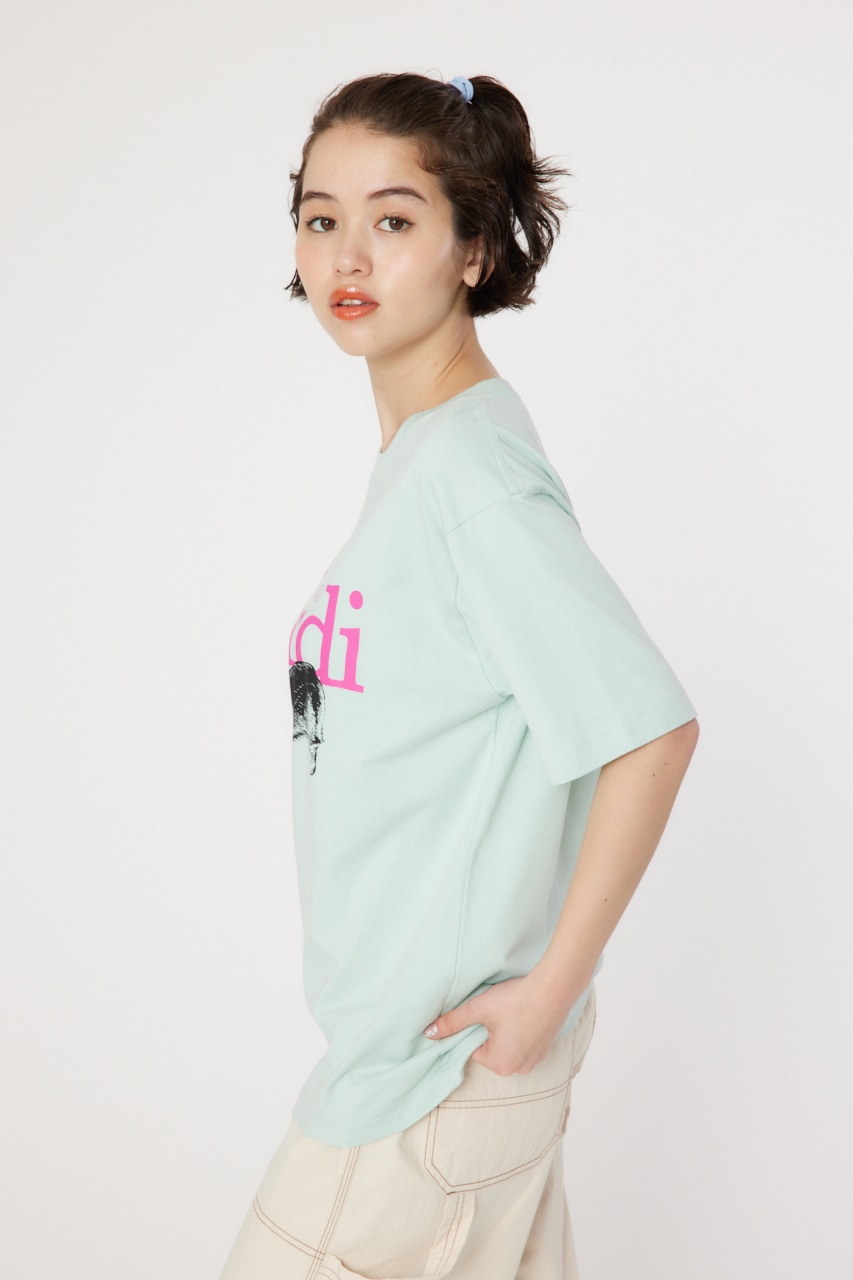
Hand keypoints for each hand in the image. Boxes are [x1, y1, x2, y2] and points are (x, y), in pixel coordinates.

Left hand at [422, 970, 575, 1075]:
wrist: (554, 989)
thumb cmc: (516, 1000)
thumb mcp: (479, 1009)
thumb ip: (453, 1022)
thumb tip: (428, 1033)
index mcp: (500, 1065)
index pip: (473, 1048)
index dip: (473, 1027)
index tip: (481, 1012)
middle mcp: (519, 1069)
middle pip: (490, 1049)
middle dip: (489, 1030)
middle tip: (497, 1010)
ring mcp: (535, 1060)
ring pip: (508, 1045)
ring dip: (505, 1030)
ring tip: (511, 1010)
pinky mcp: (546, 1049)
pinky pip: (524, 1043)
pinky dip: (520, 1030)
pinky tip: (523, 1013)